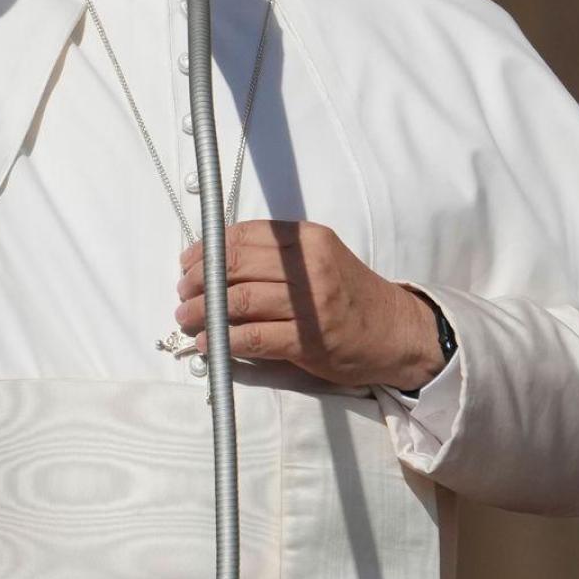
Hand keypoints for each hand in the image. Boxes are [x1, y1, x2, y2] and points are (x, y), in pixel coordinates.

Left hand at [173, 220, 444, 390]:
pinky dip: (224, 339)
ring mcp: (311, 304)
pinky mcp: (310, 340)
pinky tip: (209, 343)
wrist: (396, 332)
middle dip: (199, 279)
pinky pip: (254, 337)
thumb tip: (213, 261)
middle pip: (235, 265)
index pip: (243, 235)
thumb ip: (276, 255)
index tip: (187, 263)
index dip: (206, 249)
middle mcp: (309, 266)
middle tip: (183, 294)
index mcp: (308, 240)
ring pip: (240, 300)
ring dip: (204, 311)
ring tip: (187, 318)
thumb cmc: (348, 295)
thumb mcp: (319, 258)